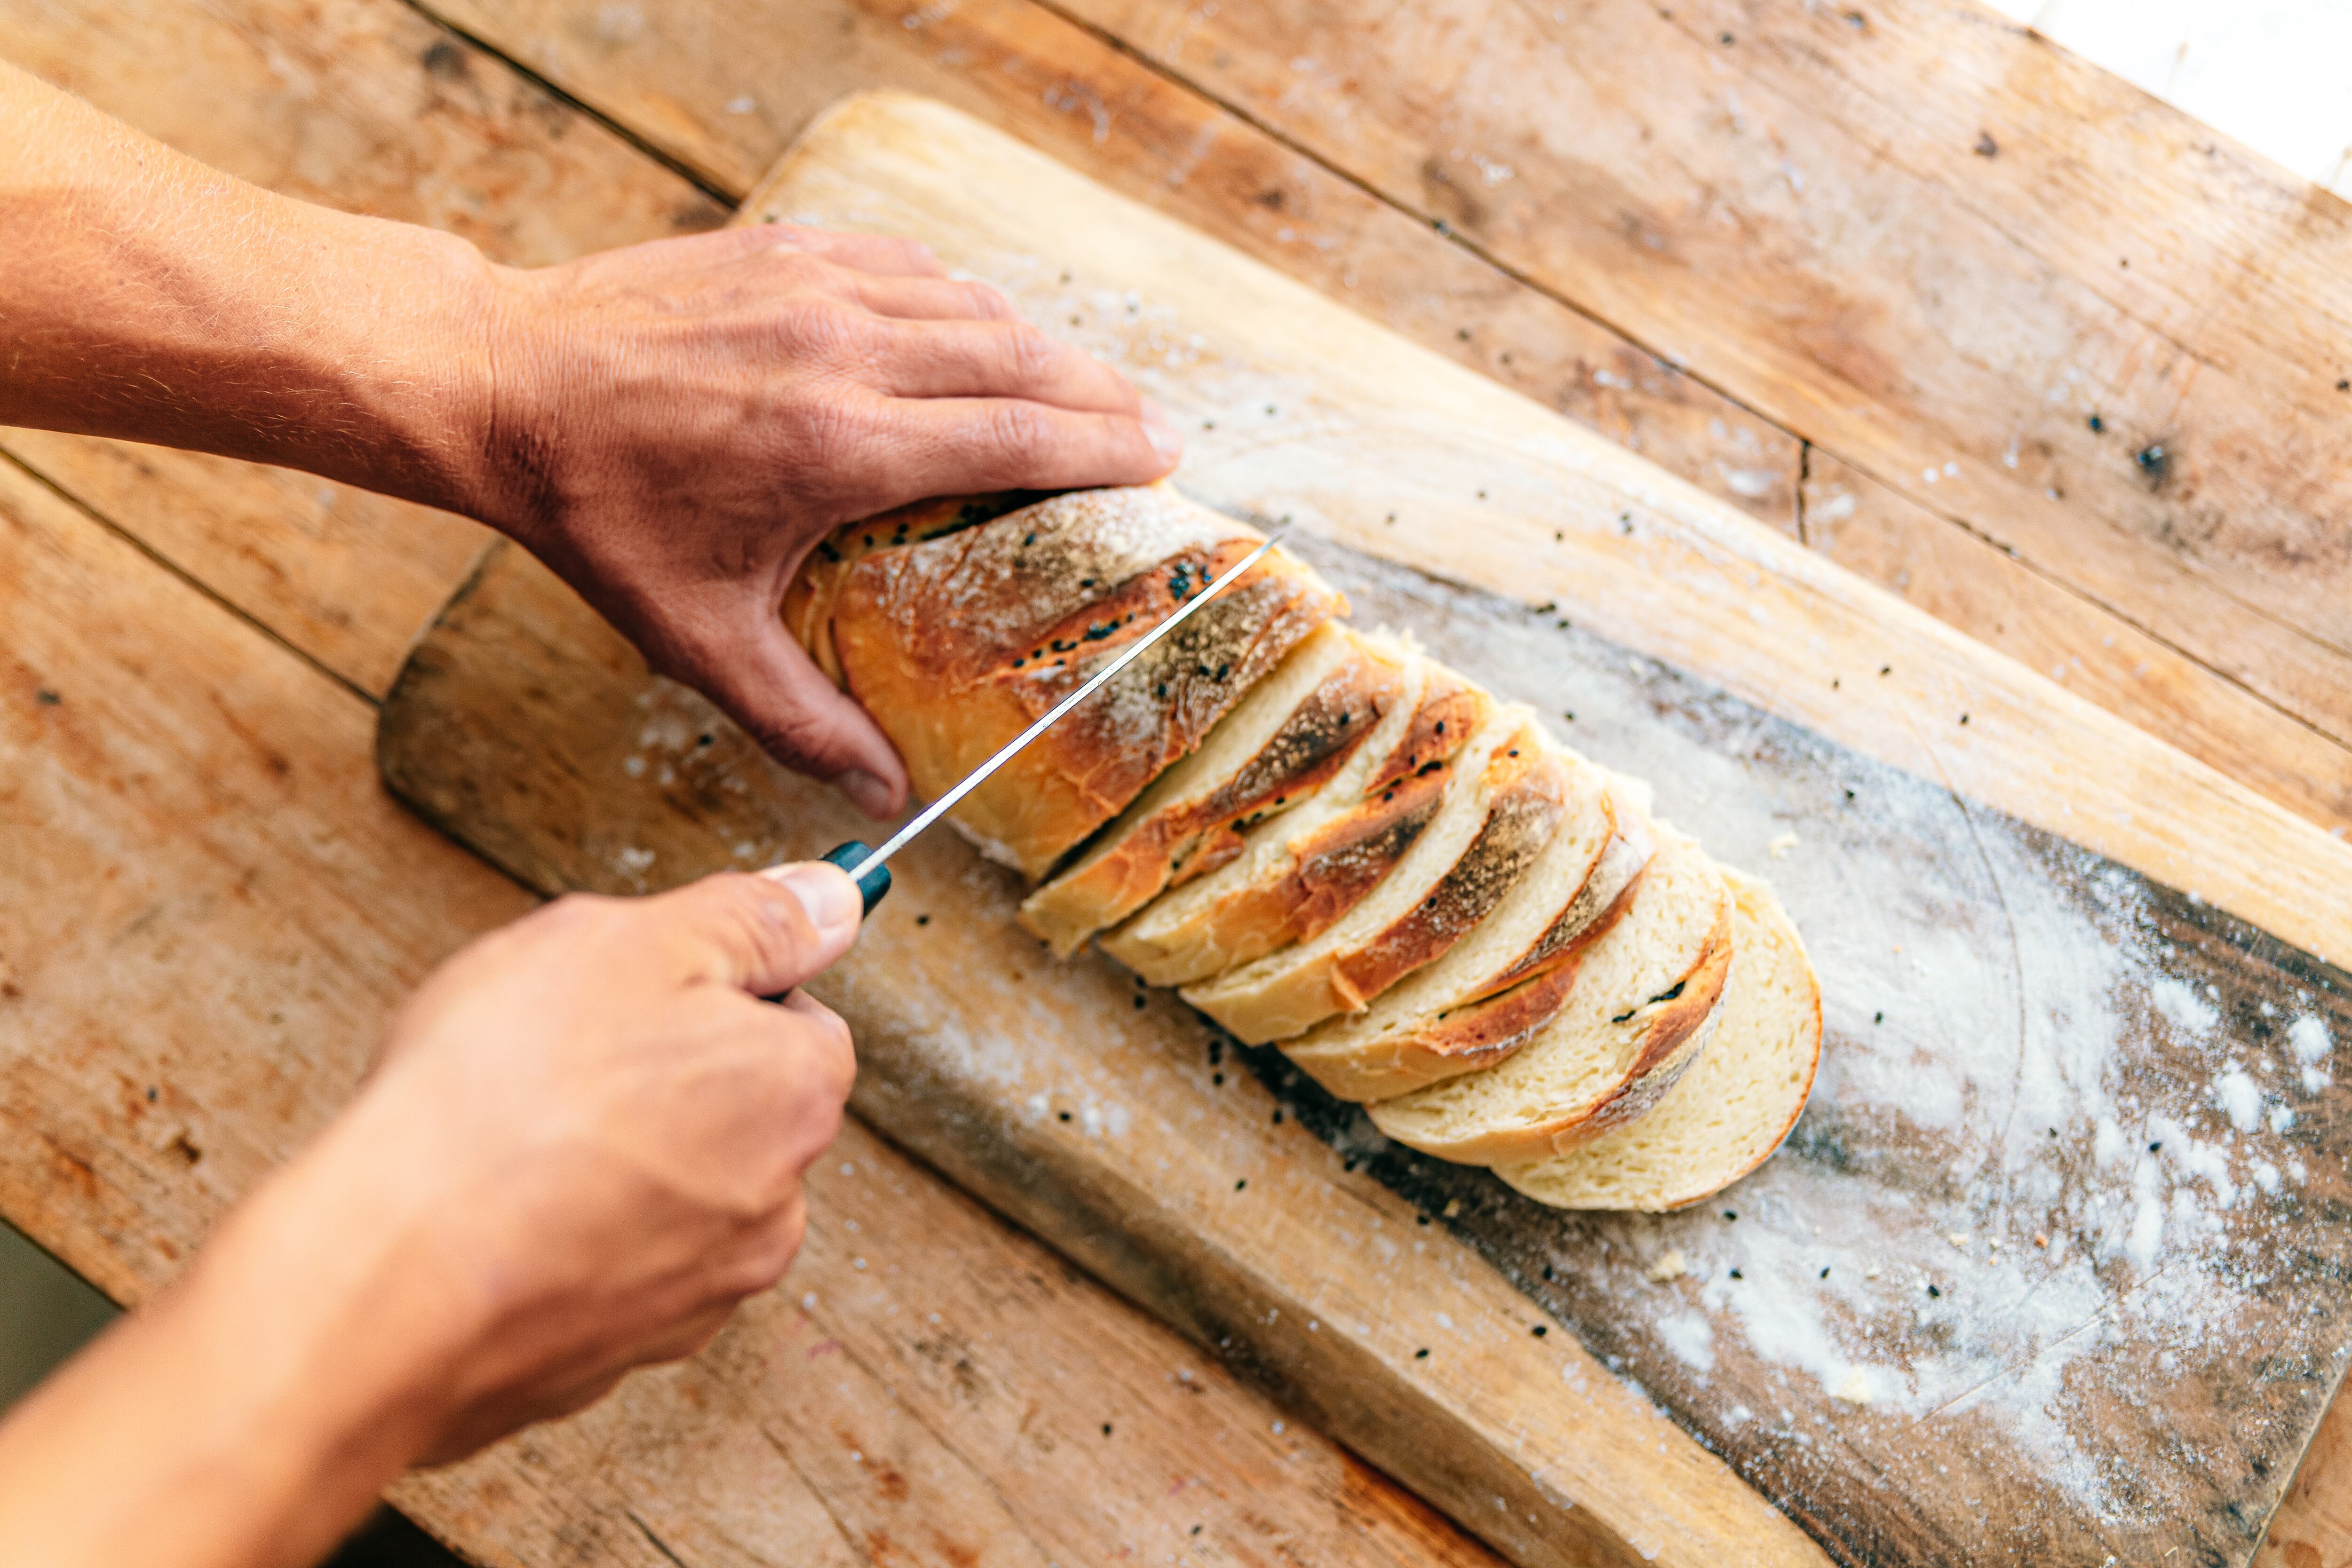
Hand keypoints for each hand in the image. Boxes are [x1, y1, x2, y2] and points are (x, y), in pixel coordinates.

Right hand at [0, 865, 863, 1567]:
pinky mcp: (618, 1356)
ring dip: (613, 1162)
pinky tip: (494, 1213)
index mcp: (795, 1096)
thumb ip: (751, 919)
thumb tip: (831, 901)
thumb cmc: (500, 1101)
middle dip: (663, 1076)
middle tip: (559, 1060)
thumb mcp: (633, 943)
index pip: (799, 1021)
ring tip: (514, 1137)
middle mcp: (774, 1208)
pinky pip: (605, 1270)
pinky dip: (564, 1239)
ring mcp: (698, 1294)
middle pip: (737, 1110)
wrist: (390, 1280)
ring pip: (672, 1194)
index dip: (713, 991)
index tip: (635, 991)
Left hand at [471, 226, 1184, 817]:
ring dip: (1042, 346)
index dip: (1105, 447)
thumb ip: (801, 720)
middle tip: (1154, 430)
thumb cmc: (598, 516)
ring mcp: (814, 286)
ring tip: (1085, 389)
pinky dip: (964, 299)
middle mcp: (841, 351)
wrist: (501, 384)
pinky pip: (910, 266)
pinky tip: (981, 330)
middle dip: (1104, 395)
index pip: (1017, 435)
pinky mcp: (785, 247)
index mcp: (837, 447)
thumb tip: (885, 800)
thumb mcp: (696, 639)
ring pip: (974, 304)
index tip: (1162, 462)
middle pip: (1021, 360)